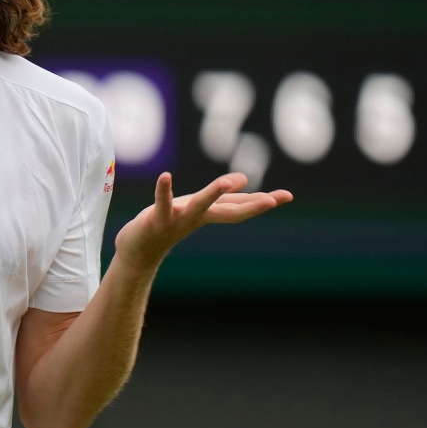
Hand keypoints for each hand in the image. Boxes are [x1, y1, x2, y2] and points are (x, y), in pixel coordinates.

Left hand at [114, 172, 292, 274]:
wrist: (138, 252)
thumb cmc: (166, 224)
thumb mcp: (194, 207)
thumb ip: (218, 197)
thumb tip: (244, 180)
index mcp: (208, 214)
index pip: (240, 206)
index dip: (263, 201)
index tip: (288, 196)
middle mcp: (197, 218)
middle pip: (228, 211)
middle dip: (251, 205)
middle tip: (274, 200)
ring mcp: (178, 220)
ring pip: (198, 206)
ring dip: (211, 195)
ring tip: (225, 182)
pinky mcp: (157, 219)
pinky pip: (161, 203)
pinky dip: (163, 190)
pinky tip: (165, 176)